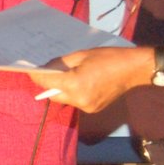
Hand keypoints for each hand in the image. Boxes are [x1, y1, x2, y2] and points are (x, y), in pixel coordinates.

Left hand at [27, 45, 152, 112]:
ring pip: (64, 99)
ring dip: (60, 88)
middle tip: (45, 72)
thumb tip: (47, 68)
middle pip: (53, 94)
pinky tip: (77, 82)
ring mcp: (86, 107)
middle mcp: (79, 99)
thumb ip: (61, 63)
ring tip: (63, 76)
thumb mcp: (82, 55)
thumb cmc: (109, 57)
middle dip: (47, 84)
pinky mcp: (93, 109)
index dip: (37, 76)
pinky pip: (75, 101)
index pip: (48, 82)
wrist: (134, 70)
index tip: (29, 70)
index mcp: (75, 84)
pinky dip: (72, 92)